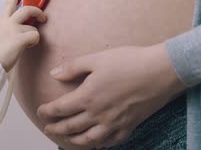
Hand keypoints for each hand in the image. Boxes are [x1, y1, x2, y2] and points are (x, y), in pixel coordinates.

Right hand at [0, 0, 46, 71]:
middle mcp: (7, 23)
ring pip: (33, 26)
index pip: (9, 4)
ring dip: (32, 35)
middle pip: (27, 9)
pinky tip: (27, 47)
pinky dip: (34, 42)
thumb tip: (18, 35)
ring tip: (26, 45)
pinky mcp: (20, 38)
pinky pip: (35, 36)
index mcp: (1, 22)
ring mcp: (14, 29)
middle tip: (42, 18)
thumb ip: (7, 32)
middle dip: (37, 12)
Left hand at [37, 44, 185, 147]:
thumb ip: (73, 68)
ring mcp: (114, 123)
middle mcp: (99, 114)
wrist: (160, 71)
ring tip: (67, 138)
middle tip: (48, 128)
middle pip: (71, 127)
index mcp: (88, 96)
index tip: (40, 112)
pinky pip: (111, 141)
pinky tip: (96, 142)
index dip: (48, 112)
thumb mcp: (96, 59)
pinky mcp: (130, 126)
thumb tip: (54, 74)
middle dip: (56, 128)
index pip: (61, 109)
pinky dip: (100, 144)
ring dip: (74, 140)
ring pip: (89, 139)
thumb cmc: (128, 61)